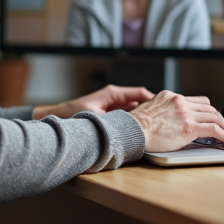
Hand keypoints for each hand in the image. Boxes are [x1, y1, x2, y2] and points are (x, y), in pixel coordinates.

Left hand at [32, 85, 153, 119]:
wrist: (58, 119)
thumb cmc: (72, 115)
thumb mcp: (95, 118)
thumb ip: (113, 121)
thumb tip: (129, 126)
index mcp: (113, 93)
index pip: (140, 93)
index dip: (154, 100)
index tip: (164, 108)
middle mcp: (115, 98)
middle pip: (140, 101)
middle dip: (152, 109)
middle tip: (165, 119)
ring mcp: (113, 107)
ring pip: (136, 110)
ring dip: (144, 117)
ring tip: (157, 125)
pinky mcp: (111, 116)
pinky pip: (128, 117)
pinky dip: (136, 122)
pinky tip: (142, 131)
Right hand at [129, 91, 223, 152]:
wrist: (131, 131)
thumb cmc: (136, 126)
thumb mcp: (150, 110)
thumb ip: (164, 112)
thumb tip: (170, 121)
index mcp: (171, 97)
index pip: (197, 101)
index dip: (208, 111)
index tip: (213, 118)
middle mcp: (180, 102)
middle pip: (208, 107)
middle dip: (220, 118)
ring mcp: (185, 113)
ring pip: (214, 116)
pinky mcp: (189, 127)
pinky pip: (213, 128)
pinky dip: (222, 133)